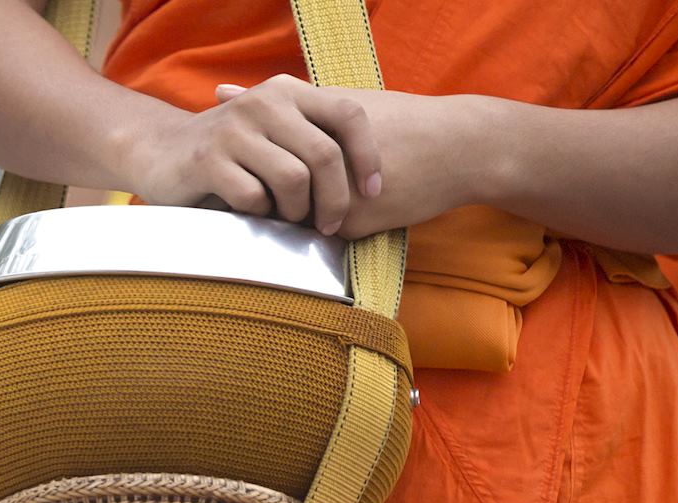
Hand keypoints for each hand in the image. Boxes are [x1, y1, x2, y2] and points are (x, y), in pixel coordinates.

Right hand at [123, 74, 383, 233]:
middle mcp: (262, 102)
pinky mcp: (207, 160)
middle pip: (324, 155)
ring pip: (293, 178)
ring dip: (296, 209)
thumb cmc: (230, 152)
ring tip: (285, 217)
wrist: (158, 151)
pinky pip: (254, 196)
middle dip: (334, 199)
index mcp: (286, 91)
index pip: (348, 115)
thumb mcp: (274, 132)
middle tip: (328, 224)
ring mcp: (233, 129)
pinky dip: (258, 213)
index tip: (372, 192)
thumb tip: (371, 182)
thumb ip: (313, 139)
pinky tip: (247, 211)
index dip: (369, 156)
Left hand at [232, 87, 497, 238]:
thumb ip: (275, 103)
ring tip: (332, 197)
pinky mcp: (349, 222)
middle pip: (266, 189)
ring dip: (299, 213)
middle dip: (271, 194)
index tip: (260, 167)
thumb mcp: (337, 102)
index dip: (252, 166)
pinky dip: (330, 226)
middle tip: (291, 188)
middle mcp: (312, 161)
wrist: (458, 147)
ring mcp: (328, 193)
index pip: (251, 158)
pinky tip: (356, 210)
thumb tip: (220, 93)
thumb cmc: (396, 121)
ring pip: (291, 216)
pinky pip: (320, 234)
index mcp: (305, 127)